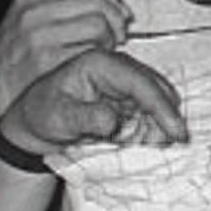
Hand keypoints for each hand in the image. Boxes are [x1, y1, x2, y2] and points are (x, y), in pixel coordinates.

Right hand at [0, 0, 131, 113]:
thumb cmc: (7, 64)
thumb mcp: (22, 24)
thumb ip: (53, 8)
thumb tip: (95, 3)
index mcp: (29, 0)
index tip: (118, 9)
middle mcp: (33, 14)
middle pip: (94, 0)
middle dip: (115, 17)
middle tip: (118, 33)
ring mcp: (40, 36)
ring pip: (97, 23)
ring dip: (111, 38)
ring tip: (105, 49)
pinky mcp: (48, 60)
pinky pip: (90, 48)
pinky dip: (101, 54)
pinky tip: (95, 61)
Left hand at [0, 47, 187, 160]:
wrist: (35, 124)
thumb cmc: (42, 113)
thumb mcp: (59, 116)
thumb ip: (87, 117)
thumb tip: (113, 120)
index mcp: (100, 64)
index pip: (140, 82)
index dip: (161, 106)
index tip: (175, 129)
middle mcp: (117, 70)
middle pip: (156, 90)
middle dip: (166, 118)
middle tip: (167, 144)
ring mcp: (124, 86)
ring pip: (157, 104)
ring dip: (158, 126)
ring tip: (146, 147)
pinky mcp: (127, 101)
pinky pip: (149, 115)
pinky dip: (151, 130)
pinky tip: (141, 143)